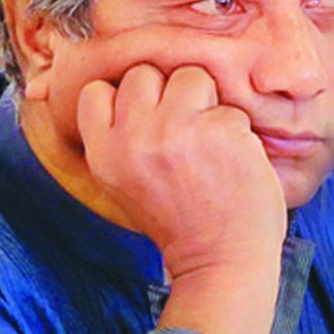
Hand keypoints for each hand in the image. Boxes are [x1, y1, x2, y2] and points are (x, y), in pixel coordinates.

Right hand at [77, 63, 286, 277]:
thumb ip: (118, 137)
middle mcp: (135, 135)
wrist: (220, 261)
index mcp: (103, 152)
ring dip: (206, 103)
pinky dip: (237, 130)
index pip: (96, 91)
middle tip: (183, 130)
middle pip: (144, 72)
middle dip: (167, 93)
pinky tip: (233, 161)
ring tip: (210, 142)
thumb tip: (120, 87)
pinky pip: (229, 106)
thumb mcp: (123, 182)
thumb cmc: (176, 220)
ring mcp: (178, 129)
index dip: (124, 98)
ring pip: (190, 75)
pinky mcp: (220, 128)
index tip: (145, 120)